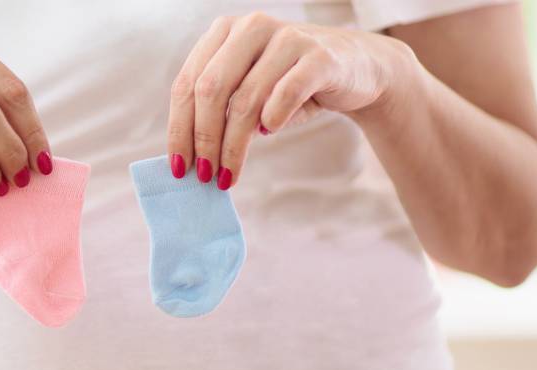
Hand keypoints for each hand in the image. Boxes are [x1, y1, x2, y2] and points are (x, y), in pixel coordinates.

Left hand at [167, 12, 412, 188]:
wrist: (358, 69)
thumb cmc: (292, 85)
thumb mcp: (249, 94)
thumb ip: (219, 113)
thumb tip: (190, 159)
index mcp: (224, 33)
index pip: (187, 83)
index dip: (179, 128)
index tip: (178, 167)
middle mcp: (251, 27)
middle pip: (210, 90)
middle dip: (203, 139)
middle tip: (204, 175)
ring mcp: (286, 37)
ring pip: (245, 99)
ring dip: (233, 145)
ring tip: (230, 174)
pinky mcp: (319, 56)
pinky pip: (285, 93)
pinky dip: (272, 119)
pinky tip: (269, 133)